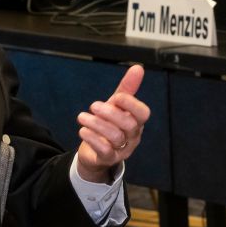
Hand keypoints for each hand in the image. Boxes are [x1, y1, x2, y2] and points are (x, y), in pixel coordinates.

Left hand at [76, 65, 149, 182]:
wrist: (94, 152)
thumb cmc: (108, 125)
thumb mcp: (115, 106)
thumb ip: (126, 88)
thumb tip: (138, 67)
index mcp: (137, 122)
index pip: (143, 113)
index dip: (130, 103)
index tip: (115, 97)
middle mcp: (133, 137)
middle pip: (129, 125)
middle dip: (111, 113)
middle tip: (93, 106)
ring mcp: (122, 149)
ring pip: (115, 137)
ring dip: (97, 124)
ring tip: (82, 117)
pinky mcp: (109, 159)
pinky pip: (105, 150)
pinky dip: (93, 138)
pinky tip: (83, 130)